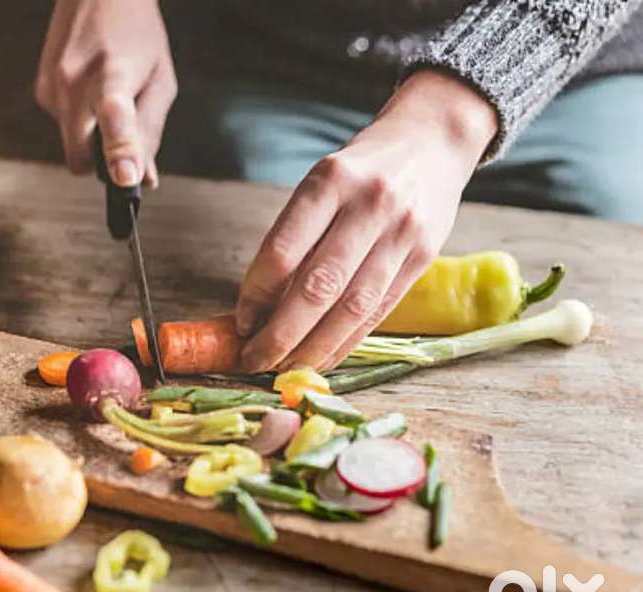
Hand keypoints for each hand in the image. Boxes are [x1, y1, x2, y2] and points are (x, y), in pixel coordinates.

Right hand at [35, 0, 176, 187]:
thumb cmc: (136, 34)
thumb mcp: (160, 81)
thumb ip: (151, 132)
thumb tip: (143, 180)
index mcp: (112, 74)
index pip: (113, 116)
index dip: (119, 150)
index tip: (124, 177)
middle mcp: (73, 81)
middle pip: (80, 158)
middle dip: (100, 163)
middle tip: (124, 143)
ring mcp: (51, 87)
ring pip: (72, 145)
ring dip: (92, 137)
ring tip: (109, 98)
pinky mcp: (41, 91)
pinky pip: (64, 128)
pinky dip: (81, 122)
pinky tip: (90, 92)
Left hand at [236, 70, 497, 371]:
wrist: (433, 140)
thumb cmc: (361, 169)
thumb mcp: (322, 182)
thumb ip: (297, 236)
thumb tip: (259, 306)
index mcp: (331, 180)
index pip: (283, 250)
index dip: (256, 294)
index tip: (240, 322)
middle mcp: (369, 204)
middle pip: (318, 286)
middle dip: (281, 334)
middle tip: (254, 359)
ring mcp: (401, 232)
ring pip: (352, 307)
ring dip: (314, 347)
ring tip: (285, 368)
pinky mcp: (425, 256)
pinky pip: (379, 311)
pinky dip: (347, 341)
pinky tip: (323, 357)